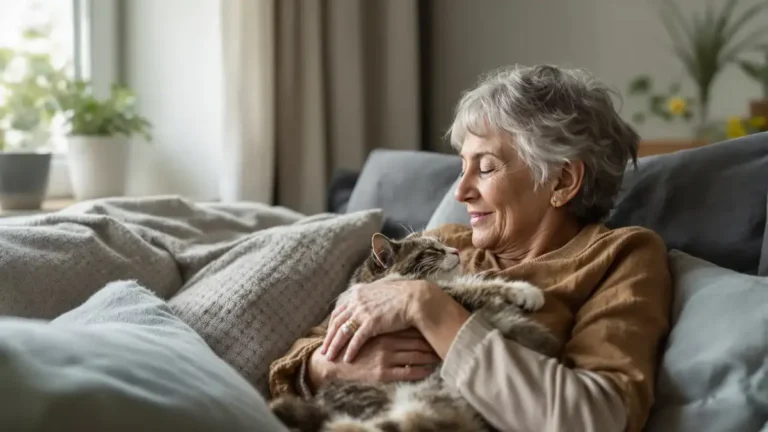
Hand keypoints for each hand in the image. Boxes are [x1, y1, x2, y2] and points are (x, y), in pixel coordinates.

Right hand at [308, 328, 439, 387]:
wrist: (334, 363)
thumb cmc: (350, 345)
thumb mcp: (364, 328)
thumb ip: (379, 321)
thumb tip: (397, 313)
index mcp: (383, 329)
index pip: (410, 327)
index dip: (425, 328)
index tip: (437, 327)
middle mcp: (386, 342)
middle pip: (416, 341)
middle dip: (431, 342)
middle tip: (445, 341)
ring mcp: (385, 357)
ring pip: (415, 356)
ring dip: (430, 356)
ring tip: (441, 355)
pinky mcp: (383, 372)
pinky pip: (407, 372)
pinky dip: (420, 370)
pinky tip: (429, 370)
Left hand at [321, 279, 427, 362]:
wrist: (415, 298)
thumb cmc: (403, 295)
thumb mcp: (382, 291)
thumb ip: (371, 297)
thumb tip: (369, 301)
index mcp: (358, 293)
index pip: (339, 311)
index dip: (333, 324)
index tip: (329, 334)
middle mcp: (357, 301)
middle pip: (336, 322)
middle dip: (329, 337)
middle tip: (323, 350)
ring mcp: (363, 312)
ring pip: (342, 332)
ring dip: (335, 346)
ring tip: (330, 357)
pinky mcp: (371, 323)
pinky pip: (356, 339)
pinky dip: (350, 350)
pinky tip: (347, 359)